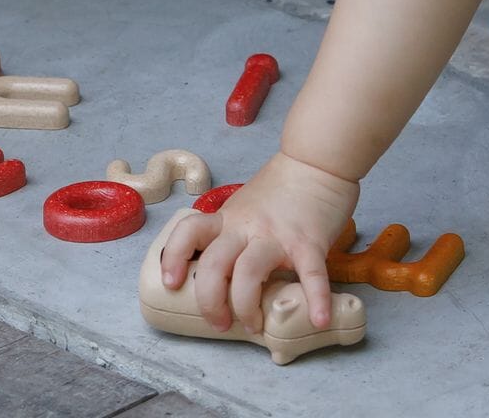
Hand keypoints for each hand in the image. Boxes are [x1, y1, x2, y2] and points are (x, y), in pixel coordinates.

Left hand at [158, 153, 357, 333]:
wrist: (315, 163)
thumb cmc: (280, 190)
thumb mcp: (244, 208)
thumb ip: (233, 233)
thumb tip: (223, 273)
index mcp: (228, 218)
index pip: (189, 232)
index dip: (173, 256)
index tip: (170, 282)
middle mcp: (246, 227)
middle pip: (215, 263)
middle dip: (210, 300)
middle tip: (219, 323)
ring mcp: (276, 235)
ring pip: (249, 272)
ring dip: (247, 306)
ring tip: (254, 326)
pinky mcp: (309, 242)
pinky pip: (311, 274)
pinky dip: (315, 299)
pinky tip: (318, 320)